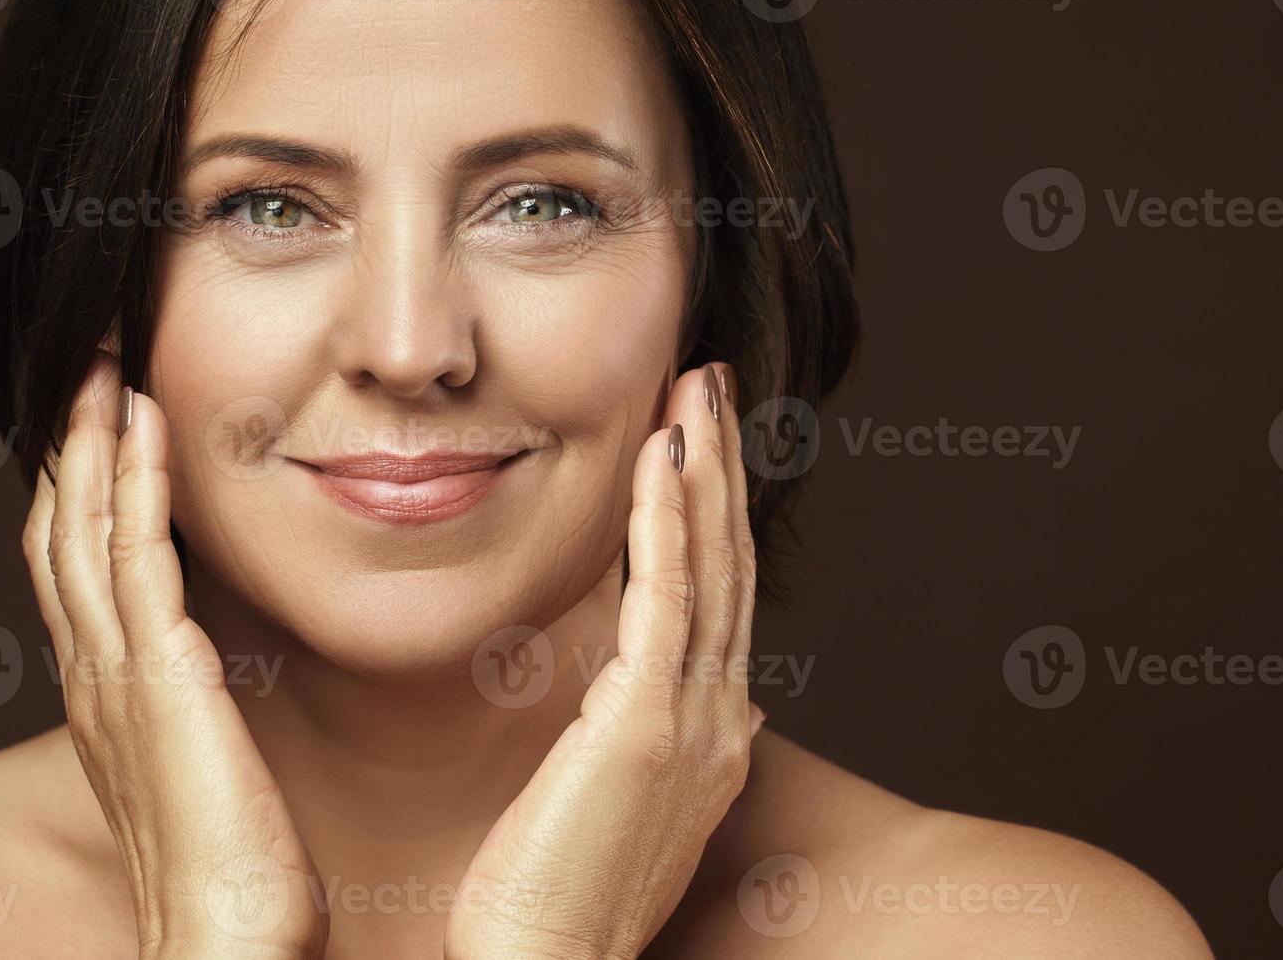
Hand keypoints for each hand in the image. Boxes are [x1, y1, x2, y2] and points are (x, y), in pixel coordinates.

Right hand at [22, 354, 326, 959]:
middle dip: (69, 443)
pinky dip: (134, 483)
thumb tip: (213, 666)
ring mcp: (115, 672)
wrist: (225, 936)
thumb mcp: (203, 760)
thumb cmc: (233, 862)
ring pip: (81, 527)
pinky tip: (145, 425)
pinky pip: (137, 556)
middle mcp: (93, 673)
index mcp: (104, 691)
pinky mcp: (160, 676)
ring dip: (90, 438)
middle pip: (60, 530)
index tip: (100, 421)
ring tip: (103, 364)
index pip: (75, 566)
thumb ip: (194, 705)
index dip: (78, 487)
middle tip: (87, 364)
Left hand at [446, 363, 762, 959]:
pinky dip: (668, 519)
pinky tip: (661, 454)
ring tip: (698, 390)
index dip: (716, 514)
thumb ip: (666, 739)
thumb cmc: (554, 898)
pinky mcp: (649, 725)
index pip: (719, 598)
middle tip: (713, 384)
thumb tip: (700, 697)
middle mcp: (720, 718)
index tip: (699, 442)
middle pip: (729, 566)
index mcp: (711, 733)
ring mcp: (694, 721)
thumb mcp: (629, 802)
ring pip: (710, 568)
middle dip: (724, 469)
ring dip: (706, 471)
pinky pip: (666, 597)